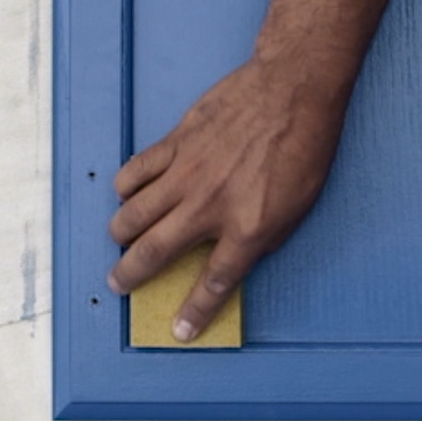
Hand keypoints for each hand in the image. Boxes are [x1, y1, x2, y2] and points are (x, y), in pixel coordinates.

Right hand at [107, 54, 348, 341]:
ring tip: (120, 238)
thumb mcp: (296, 207)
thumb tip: (230, 258)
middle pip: (154, 252)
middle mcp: (209, 205)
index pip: (214, 283)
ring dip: (120, 232)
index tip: (179, 330)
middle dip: (129, 275)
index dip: (193, 312)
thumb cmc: (303, 146)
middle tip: (118, 283)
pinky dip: (125, 186)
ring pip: (133, 213)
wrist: (292, 89)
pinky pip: (136, 170)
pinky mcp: (176, 143)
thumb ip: (259, 237)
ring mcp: (187, 172)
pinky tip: (127, 192)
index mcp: (247, 227)